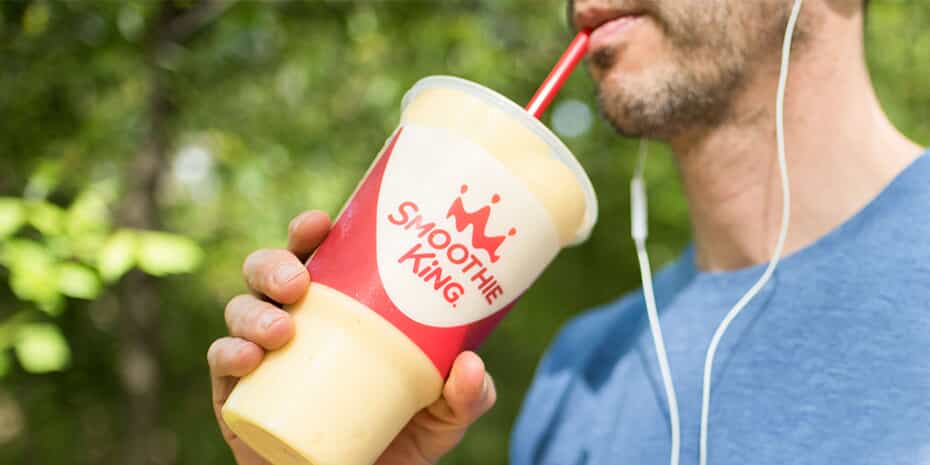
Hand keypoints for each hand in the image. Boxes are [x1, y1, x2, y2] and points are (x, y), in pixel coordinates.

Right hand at [207, 210, 496, 464]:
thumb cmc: (399, 440)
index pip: (315, 256)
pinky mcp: (237, 397)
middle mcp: (294, 321)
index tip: (321, 224)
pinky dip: (228, 353)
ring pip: (241, 311)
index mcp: (336, 308)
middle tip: (299, 284)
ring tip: (282, 331)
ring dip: (253, 313)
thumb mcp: (444, 417)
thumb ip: (468, 395)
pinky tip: (249, 358)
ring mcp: (262, 357)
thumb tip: (471, 365)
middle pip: (267, 273)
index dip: (309, 231)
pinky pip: (222, 363)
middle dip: (274, 265)